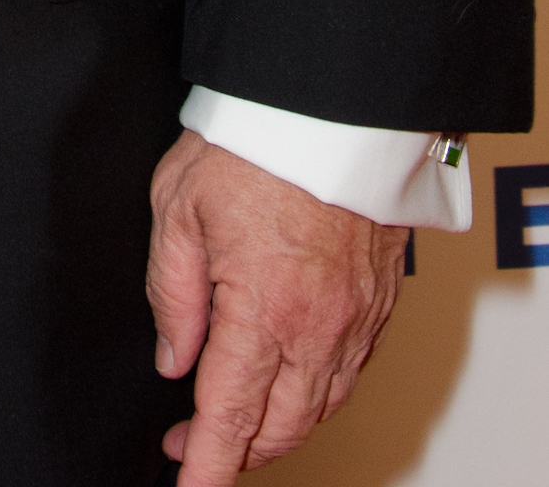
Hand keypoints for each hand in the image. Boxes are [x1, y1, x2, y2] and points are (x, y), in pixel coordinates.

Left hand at [148, 130, 405, 478]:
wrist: (331, 101)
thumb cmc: (252, 141)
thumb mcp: (178, 206)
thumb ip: (171, 292)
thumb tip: (172, 357)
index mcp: (263, 309)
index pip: (229, 416)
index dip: (206, 466)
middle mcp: (318, 326)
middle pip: (279, 426)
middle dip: (236, 452)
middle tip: (191, 447)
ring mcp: (356, 317)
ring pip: (318, 406)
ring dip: (277, 427)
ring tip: (234, 418)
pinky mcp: (380, 301)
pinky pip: (349, 372)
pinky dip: (316, 393)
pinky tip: (288, 379)